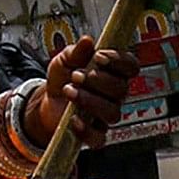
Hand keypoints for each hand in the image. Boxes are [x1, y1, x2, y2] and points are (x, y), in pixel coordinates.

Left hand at [28, 36, 130, 154]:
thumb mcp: (64, 60)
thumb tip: (87, 40)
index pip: (131, 66)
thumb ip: (75, 51)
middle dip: (98, 80)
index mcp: (113, 73)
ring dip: (90, 101)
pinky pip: (99, 138)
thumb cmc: (63, 78)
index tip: (99, 57)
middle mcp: (115, 95)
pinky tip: (73, 119)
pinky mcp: (95, 134)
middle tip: (76, 75)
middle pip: (121, 89)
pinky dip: (86, 130)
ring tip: (69, 91)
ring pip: (112, 113)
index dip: (119, 61)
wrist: (47, 102)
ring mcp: (106, 115)